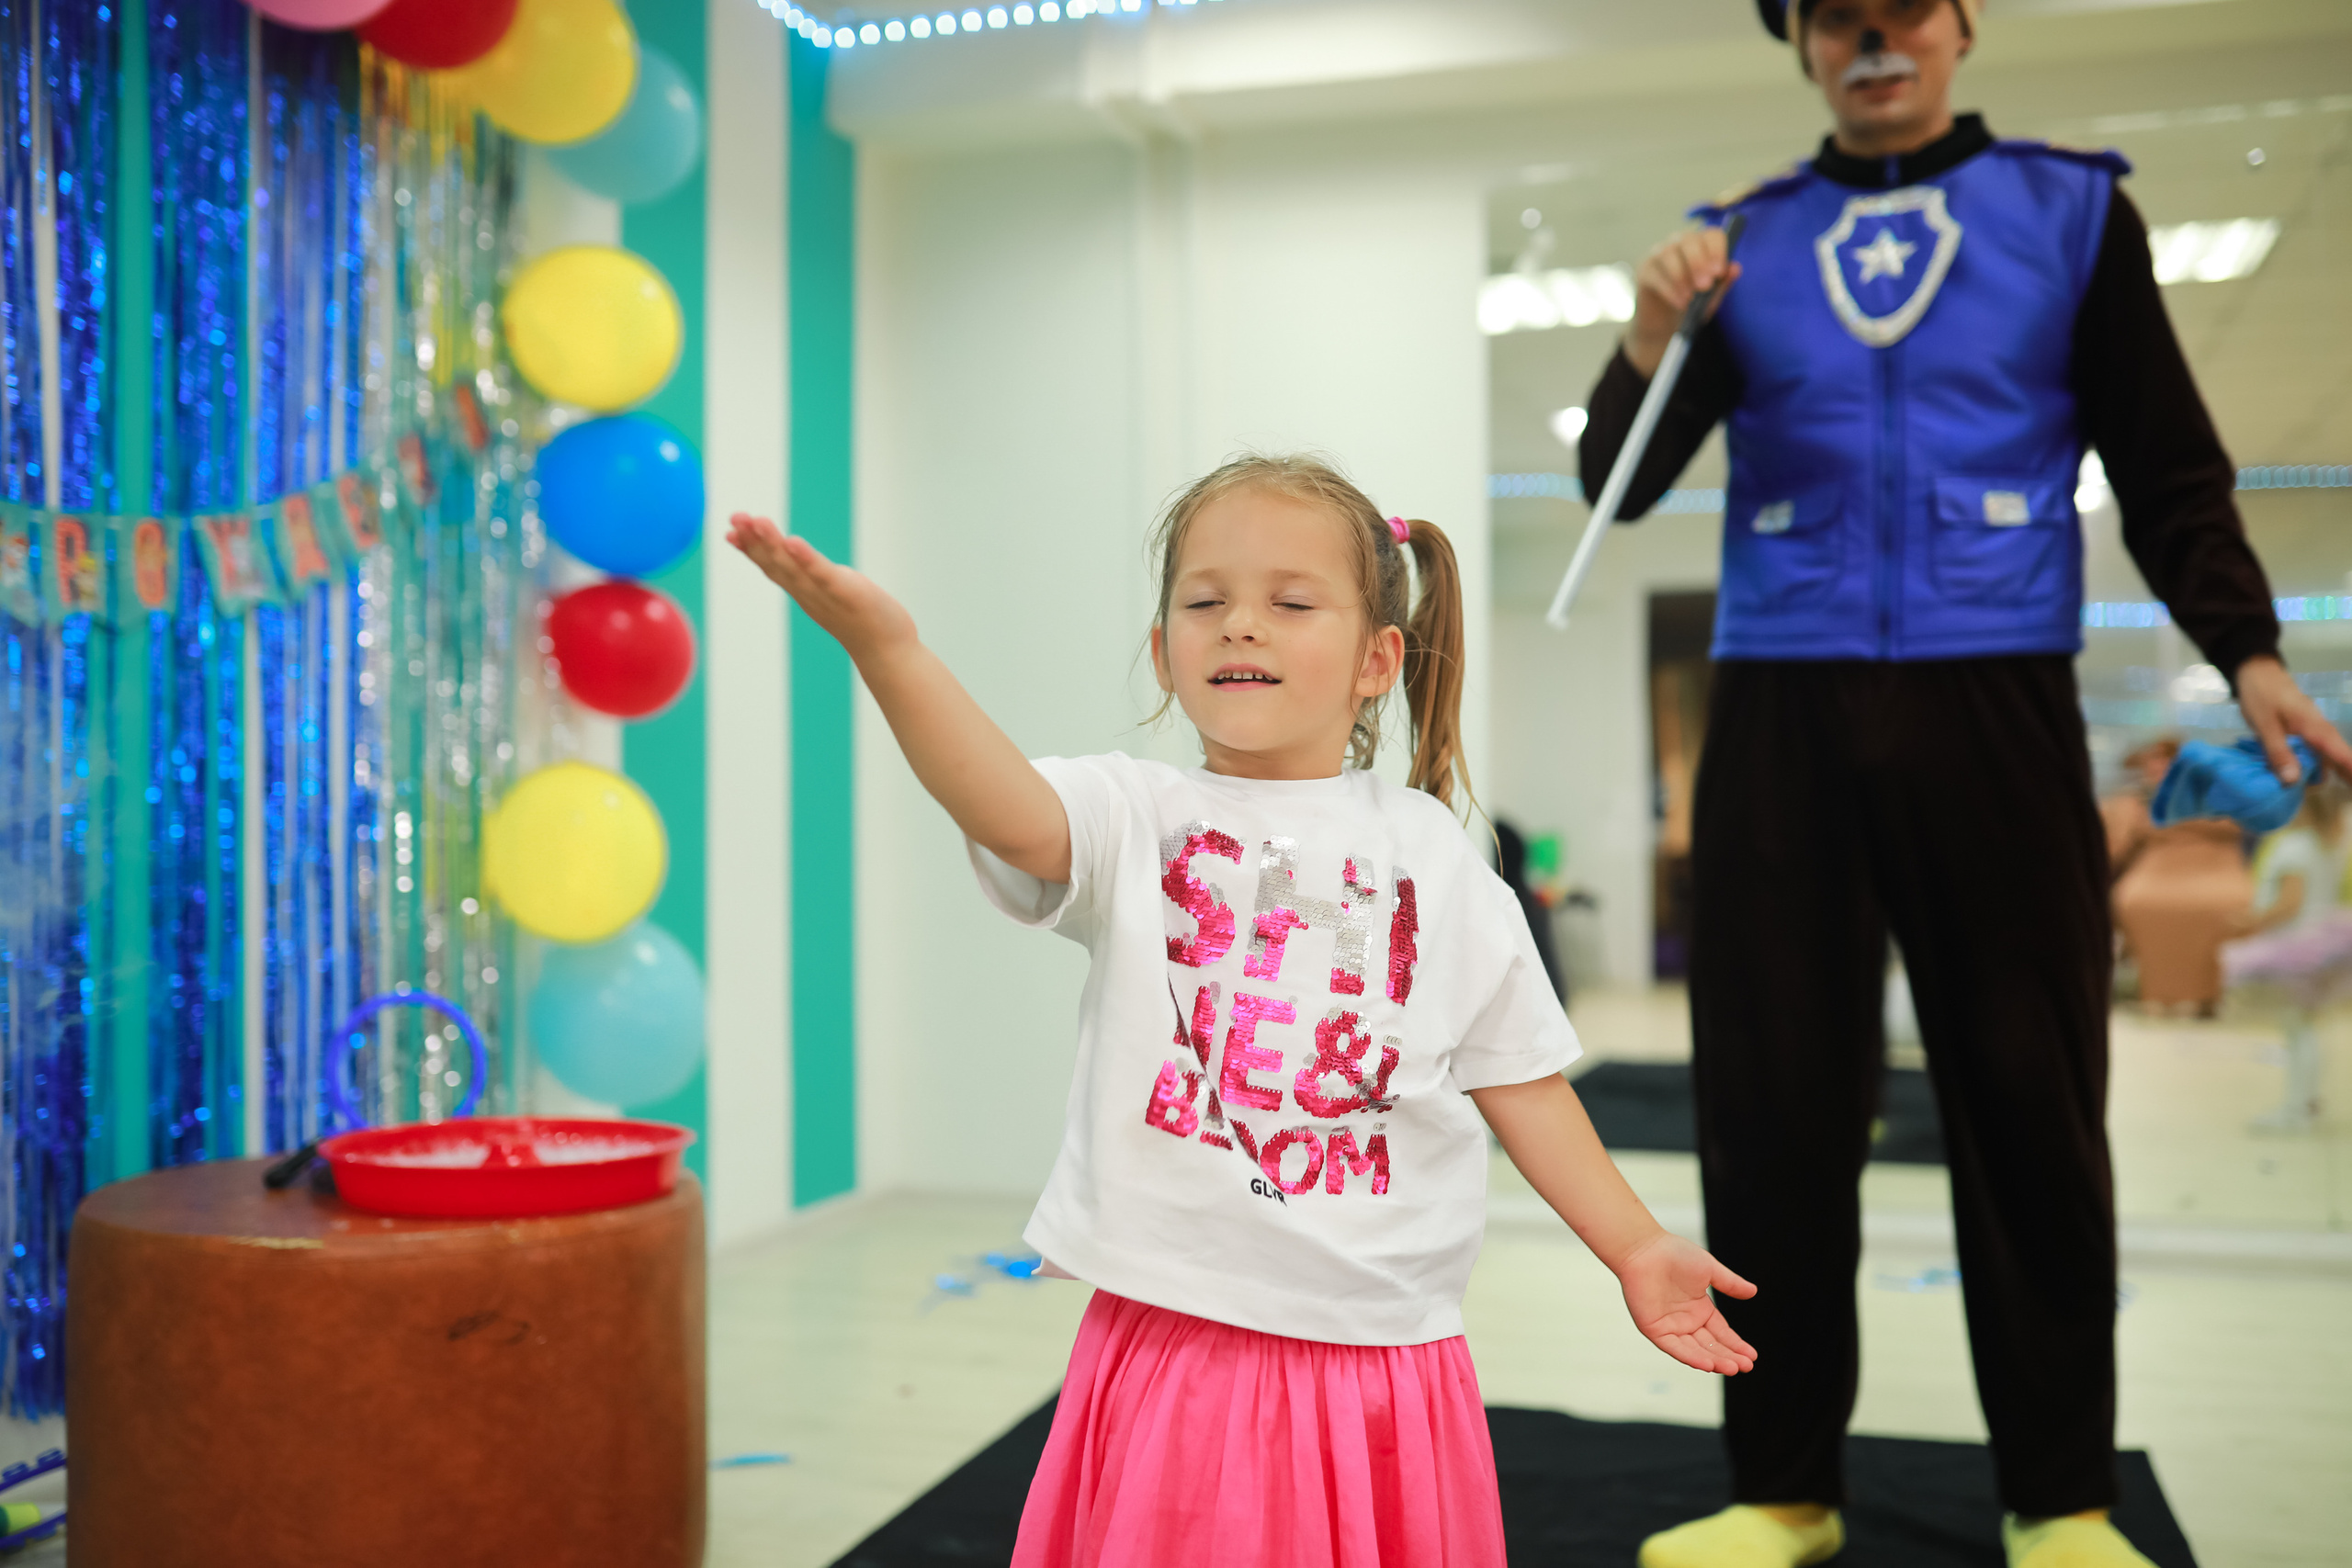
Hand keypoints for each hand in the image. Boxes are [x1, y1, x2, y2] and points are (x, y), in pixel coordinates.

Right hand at [726, 513, 915, 664]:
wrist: (887, 648)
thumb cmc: (860, 617)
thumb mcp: (829, 591)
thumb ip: (813, 576)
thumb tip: (802, 559)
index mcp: (803, 590)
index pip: (772, 566)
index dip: (750, 549)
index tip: (729, 531)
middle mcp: (807, 593)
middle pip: (775, 563)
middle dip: (753, 540)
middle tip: (735, 516)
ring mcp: (824, 594)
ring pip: (793, 566)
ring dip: (772, 543)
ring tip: (757, 520)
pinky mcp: (845, 592)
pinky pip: (822, 574)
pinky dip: (806, 558)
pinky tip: (793, 541)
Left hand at [1614, 1230, 1758, 1375]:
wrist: (1645, 1249)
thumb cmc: (1674, 1254)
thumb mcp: (1710, 1269)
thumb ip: (1730, 1283)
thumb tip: (1753, 1291)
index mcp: (1700, 1309)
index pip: (1722, 1333)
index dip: (1736, 1345)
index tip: (1752, 1356)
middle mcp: (1686, 1321)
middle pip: (1711, 1346)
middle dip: (1729, 1357)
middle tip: (1747, 1367)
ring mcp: (1671, 1327)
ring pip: (1696, 1350)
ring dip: (1714, 1361)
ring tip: (1733, 1368)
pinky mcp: (1655, 1330)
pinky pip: (1675, 1348)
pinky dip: (1691, 1357)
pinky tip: (1708, 1364)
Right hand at [1625, 228, 1741, 377]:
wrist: (1666, 322)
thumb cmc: (1693, 304)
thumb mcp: (1711, 297)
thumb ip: (1723, 283)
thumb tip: (1735, 268)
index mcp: (1703, 245)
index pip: (1712, 235)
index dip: (1717, 250)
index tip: (1719, 272)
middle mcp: (1681, 242)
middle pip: (1689, 240)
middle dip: (1698, 262)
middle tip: (1704, 286)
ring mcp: (1660, 253)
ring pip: (1669, 253)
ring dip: (1681, 276)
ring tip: (1690, 299)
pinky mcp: (1645, 269)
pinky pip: (1656, 273)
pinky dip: (1669, 290)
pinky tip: (1679, 303)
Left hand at [2234, 655, 2351, 783]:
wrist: (2255, 670)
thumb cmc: (2261, 695)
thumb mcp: (2264, 725)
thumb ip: (2277, 751)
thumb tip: (2292, 781)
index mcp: (2313, 727)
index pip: (2340, 752)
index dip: (2351, 769)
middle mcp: (2318, 728)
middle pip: (2337, 755)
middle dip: (2346, 773)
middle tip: (2348, 792)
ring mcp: (2311, 727)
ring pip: (2325, 753)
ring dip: (2327, 769)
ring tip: (2326, 788)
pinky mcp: (2301, 728)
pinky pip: (2313, 748)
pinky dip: (2314, 762)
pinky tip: (2306, 774)